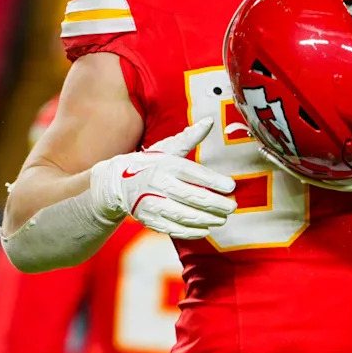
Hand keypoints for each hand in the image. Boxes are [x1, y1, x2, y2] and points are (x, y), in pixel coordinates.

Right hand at [89, 118, 236, 238]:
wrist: (118, 182)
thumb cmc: (151, 163)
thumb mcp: (168, 148)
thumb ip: (190, 137)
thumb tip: (210, 121)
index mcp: (167, 164)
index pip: (194, 173)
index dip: (214, 181)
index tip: (231, 187)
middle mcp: (159, 183)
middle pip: (191, 196)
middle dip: (215, 203)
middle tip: (232, 207)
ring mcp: (152, 203)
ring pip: (183, 214)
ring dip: (205, 219)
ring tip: (222, 219)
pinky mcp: (148, 218)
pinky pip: (171, 228)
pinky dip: (189, 231)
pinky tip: (204, 230)